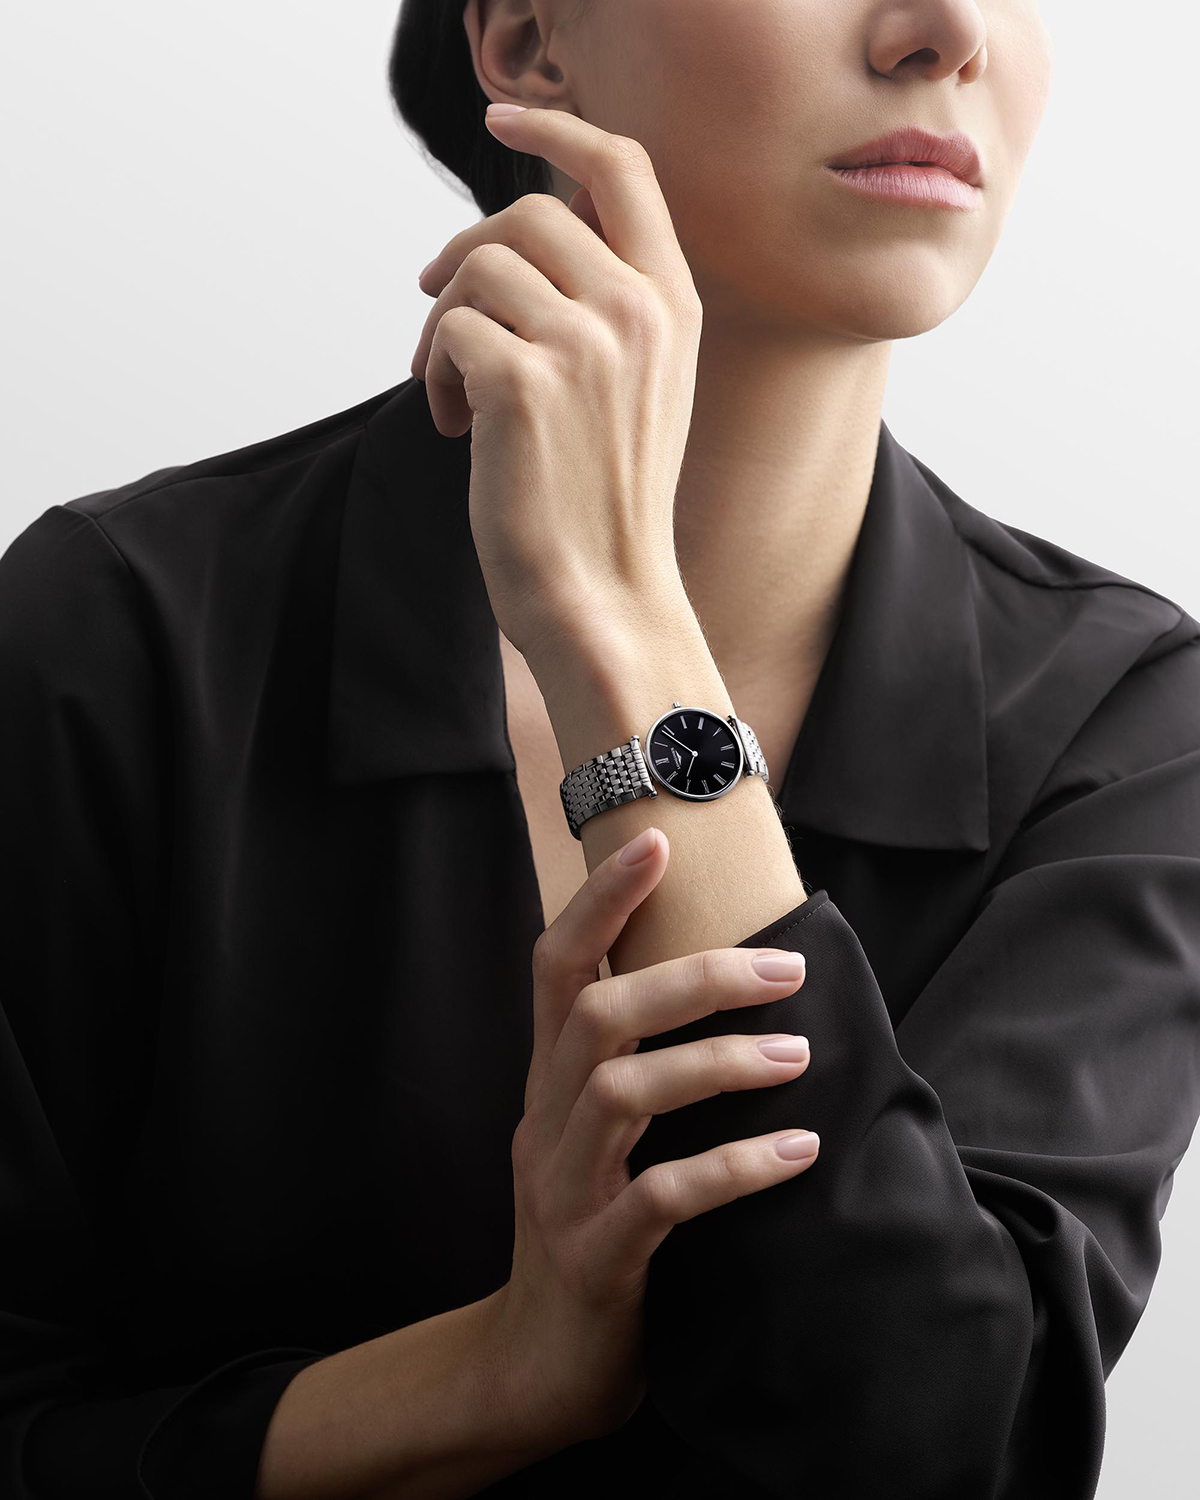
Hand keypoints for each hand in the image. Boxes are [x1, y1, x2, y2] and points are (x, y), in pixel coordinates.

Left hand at [410, 106, 703, 668]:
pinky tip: (453, 428)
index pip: (622, 171)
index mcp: (674, 306)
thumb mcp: (638, 391)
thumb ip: (606, 308)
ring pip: (477, 270)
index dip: (558, 133)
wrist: (604, 596)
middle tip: (437, 314)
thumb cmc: (607, 503)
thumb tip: (516, 243)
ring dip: (443, 327)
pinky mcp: (524, 383)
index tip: (504, 120)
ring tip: (452, 395)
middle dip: (464, 259)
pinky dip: (432, 375)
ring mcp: (586, 344)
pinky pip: (448, 332)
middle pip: (524, 216)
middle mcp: (639, 311)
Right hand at [489, 825, 818, 1452]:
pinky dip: (733, 1169)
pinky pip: (660, 1199)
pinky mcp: (594, 1258)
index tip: (655, 840)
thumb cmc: (589, 1229)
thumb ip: (634, 1071)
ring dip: (719, 1065)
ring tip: (798, 1058)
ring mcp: (562, 1189)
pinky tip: (799, 1156)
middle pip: (598, 1014)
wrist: (536, 1364)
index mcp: (547, 1081)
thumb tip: (731, 993)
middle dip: (693, 978)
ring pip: (624, 1094)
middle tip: (787, 967)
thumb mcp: (595, 1138)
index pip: (555, 965)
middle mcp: (544, 1119)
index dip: (599, 899)